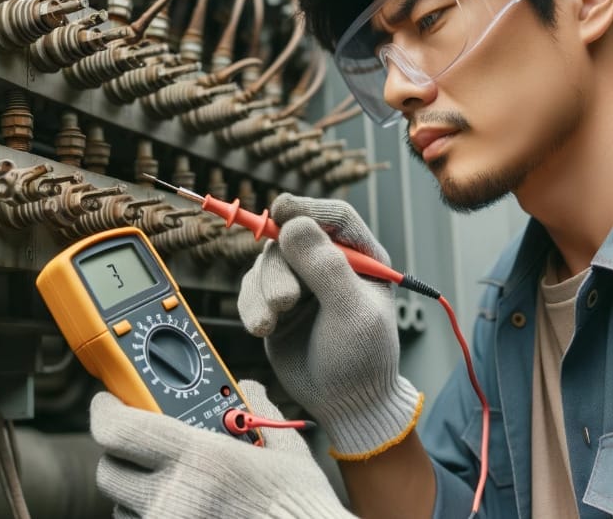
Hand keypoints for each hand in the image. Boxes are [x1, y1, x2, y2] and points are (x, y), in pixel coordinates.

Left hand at [90, 380, 350, 518]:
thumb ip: (260, 414)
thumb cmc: (302, 507)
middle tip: (144, 446)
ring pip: (121, 508)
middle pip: (109, 470)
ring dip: (135, 493)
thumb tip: (248, 389)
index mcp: (198, 458)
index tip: (109, 402)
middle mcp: (173, 498)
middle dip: (121, 454)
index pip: (117, 429)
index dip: (105, 411)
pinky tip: (183, 511)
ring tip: (172, 485)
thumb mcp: (287, 454)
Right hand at [238, 194, 421, 459]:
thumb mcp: (351, 312)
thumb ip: (325, 267)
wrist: (344, 404)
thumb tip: (293, 223)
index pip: (333, 216)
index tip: (281, 210)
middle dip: (280, 269)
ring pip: (265, 263)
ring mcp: (300, 282)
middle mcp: (328, 263)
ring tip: (270, 324)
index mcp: (361, 257)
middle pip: (289, 239)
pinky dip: (250, 306)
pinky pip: (250, 289)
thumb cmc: (362, 358)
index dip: (306, 208)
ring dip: (262, 291)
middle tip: (286, 302)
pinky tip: (261, 329)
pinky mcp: (276, 304)